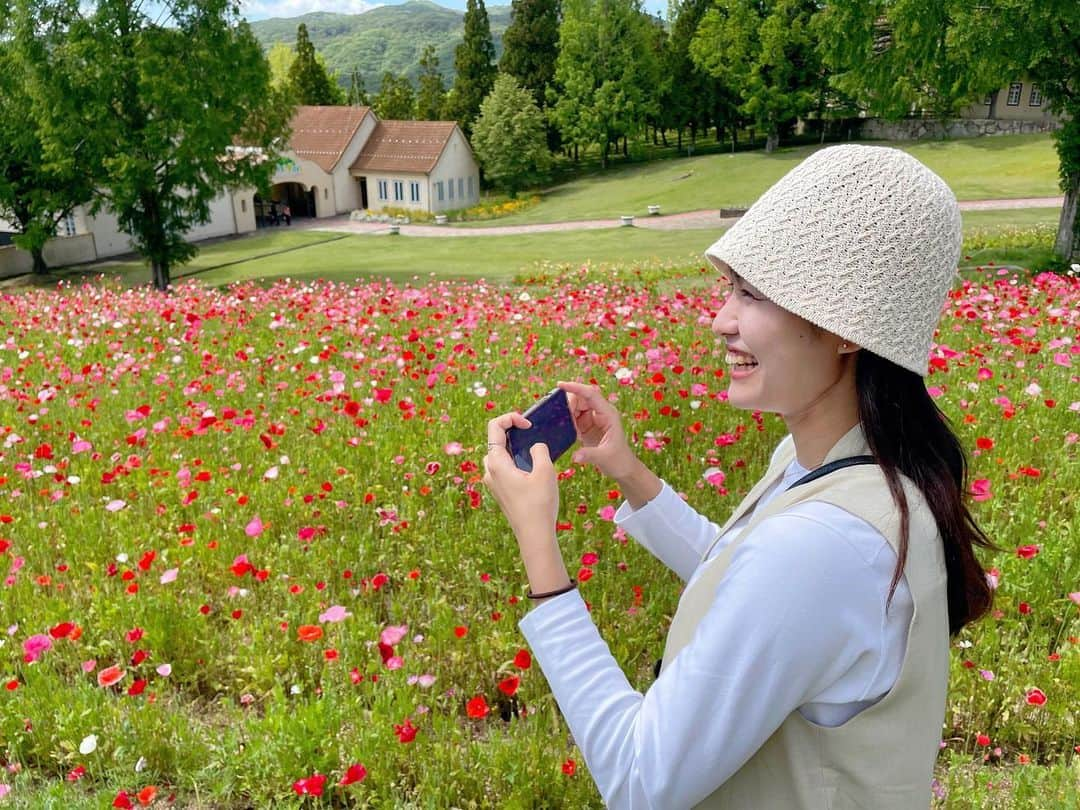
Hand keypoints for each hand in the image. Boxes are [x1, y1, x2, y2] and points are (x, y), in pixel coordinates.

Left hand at [482, 411, 559, 543]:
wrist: (534, 535)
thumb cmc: (539, 503)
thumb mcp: (545, 471)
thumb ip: (539, 450)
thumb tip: (535, 446)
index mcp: (496, 462)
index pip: (495, 427)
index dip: (512, 418)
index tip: (529, 425)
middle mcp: (490, 471)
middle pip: (495, 440)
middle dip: (512, 432)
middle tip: (532, 434)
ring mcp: (493, 483)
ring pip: (499, 455)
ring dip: (514, 447)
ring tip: (533, 450)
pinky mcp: (500, 492)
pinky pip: (504, 468)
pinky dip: (515, 461)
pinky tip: (533, 469)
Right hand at [557, 381, 638, 480]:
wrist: (623, 468)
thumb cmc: (618, 460)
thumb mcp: (604, 458)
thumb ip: (589, 455)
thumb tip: (575, 456)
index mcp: (608, 414)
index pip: (591, 394)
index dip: (576, 388)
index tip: (560, 385)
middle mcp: (601, 413)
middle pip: (581, 398)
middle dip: (569, 403)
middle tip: (560, 416)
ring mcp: (593, 418)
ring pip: (576, 406)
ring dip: (567, 412)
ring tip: (562, 424)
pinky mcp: (587, 426)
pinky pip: (574, 417)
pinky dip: (567, 420)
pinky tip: (564, 428)